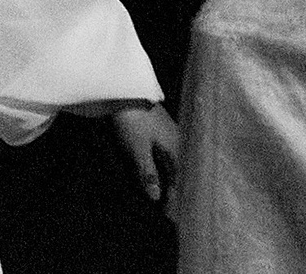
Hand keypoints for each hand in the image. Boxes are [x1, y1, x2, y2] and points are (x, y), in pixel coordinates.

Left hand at [109, 100, 179, 220]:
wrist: (125, 85)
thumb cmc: (133, 118)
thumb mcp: (138, 148)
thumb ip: (148, 174)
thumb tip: (157, 199)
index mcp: (177, 151)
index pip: (180, 185)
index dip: (176, 203)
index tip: (172, 221)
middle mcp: (178, 144)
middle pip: (179, 176)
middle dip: (175, 194)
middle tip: (170, 215)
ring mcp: (170, 136)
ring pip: (173, 166)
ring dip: (170, 182)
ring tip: (166, 200)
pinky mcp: (161, 131)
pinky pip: (167, 157)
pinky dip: (164, 169)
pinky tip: (160, 175)